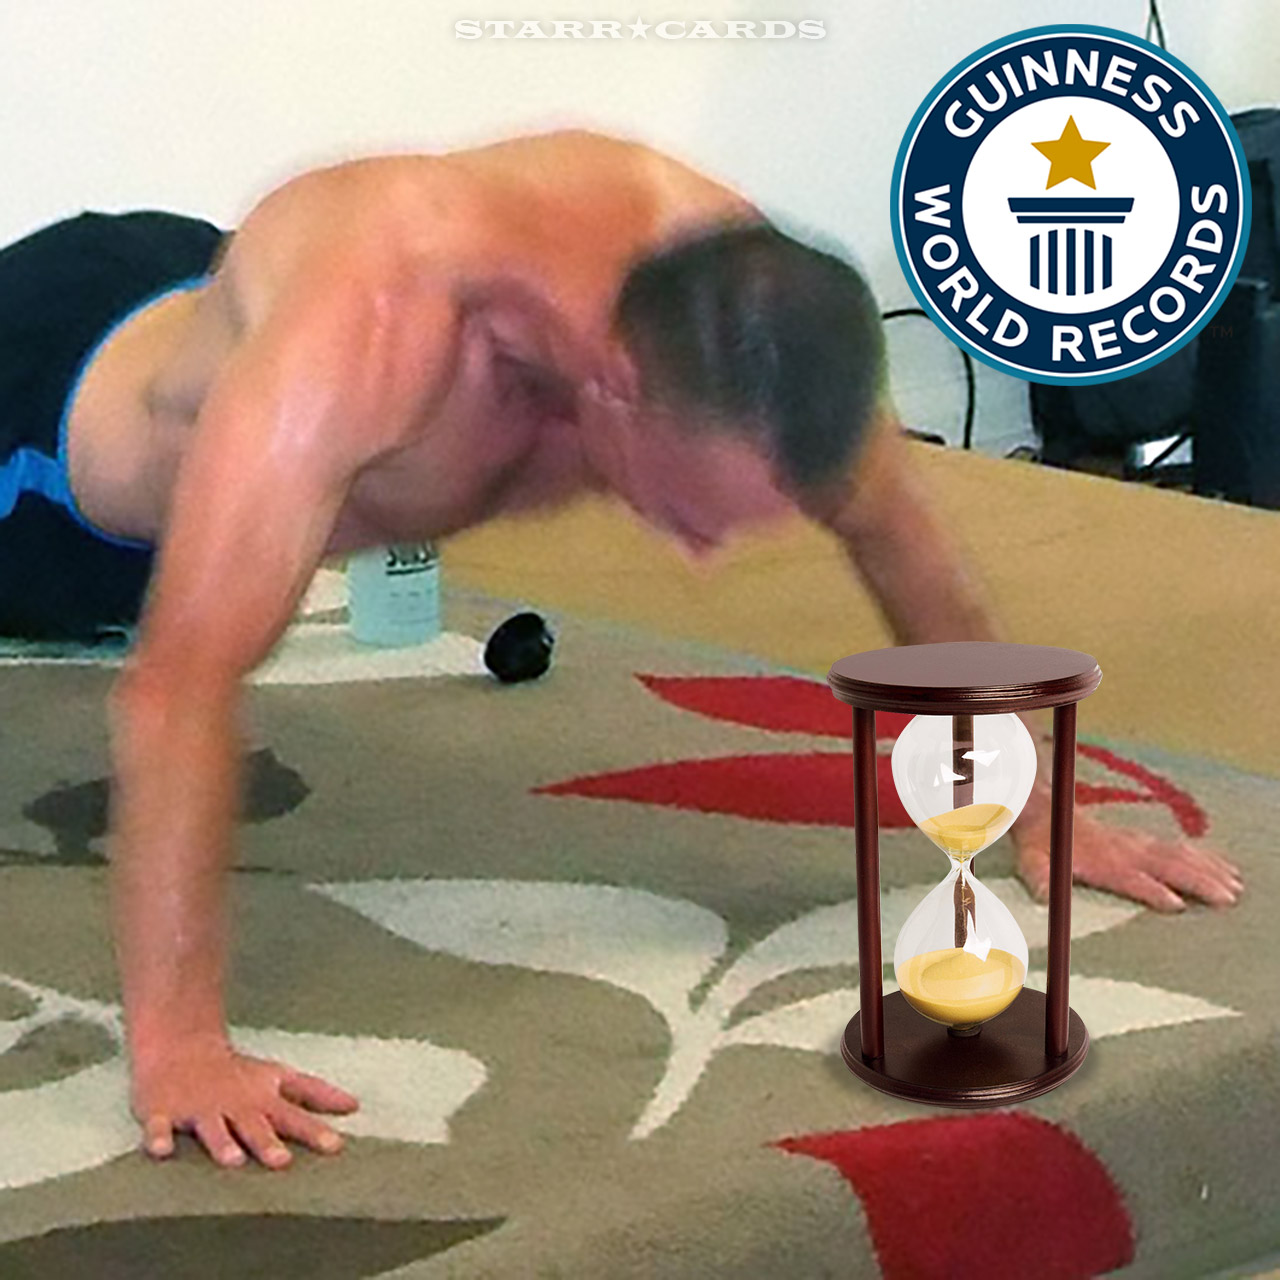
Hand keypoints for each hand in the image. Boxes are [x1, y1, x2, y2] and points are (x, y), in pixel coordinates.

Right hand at [131, 1037, 358, 1169]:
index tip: (337, 1146)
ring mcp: (198, 1109)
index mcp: (260, 1100)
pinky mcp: (162, 1112)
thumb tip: (354, 1106)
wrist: (181, 1049)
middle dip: (267, 1143)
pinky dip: (158, 1138)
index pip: (292, 1116)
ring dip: (222, 1144)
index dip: (314, 1130)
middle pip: (253, 1125)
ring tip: (233, 1161)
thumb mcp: (277, 1078)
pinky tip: (161, 1151)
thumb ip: (314, 1093)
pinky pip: (158, 1127)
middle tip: (283, 1161)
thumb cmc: (235, 1073)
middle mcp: (232, 1106)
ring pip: (212, 1129)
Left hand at [1013, 808, 1243, 912]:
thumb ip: (1039, 878)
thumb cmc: (1041, 843)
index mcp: (1101, 860)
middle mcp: (1124, 850)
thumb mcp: (1032, 862)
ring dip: (1208, 870)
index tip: (1177, 905)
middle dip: (1198, 881)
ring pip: (1179, 855)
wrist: (1045, 809)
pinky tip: (1223, 866)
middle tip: (1226, 898)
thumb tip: (1043, 895)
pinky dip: (1204, 857)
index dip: (1152, 891)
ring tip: (1235, 886)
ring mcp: (1135, 843)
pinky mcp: (1141, 840)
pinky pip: (1178, 848)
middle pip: (1167, 865)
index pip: (1131, 878)